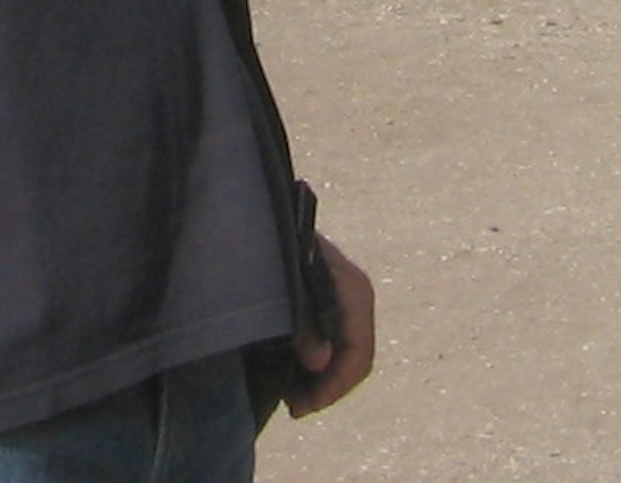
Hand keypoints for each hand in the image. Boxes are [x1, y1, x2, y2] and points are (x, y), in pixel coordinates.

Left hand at [285, 234, 376, 414]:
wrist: (262, 213)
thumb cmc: (271, 246)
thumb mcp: (284, 286)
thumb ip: (302, 324)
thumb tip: (320, 363)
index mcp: (353, 291)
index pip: (358, 353)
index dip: (334, 387)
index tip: (302, 407)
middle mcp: (358, 294)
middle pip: (356, 358)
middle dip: (328, 388)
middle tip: (294, 407)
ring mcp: (347, 296)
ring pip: (347, 353)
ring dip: (323, 380)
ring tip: (292, 396)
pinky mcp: (333, 298)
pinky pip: (338, 341)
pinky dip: (320, 364)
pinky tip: (296, 374)